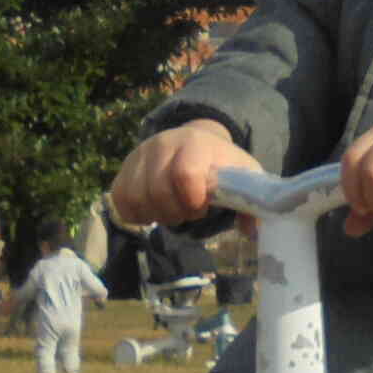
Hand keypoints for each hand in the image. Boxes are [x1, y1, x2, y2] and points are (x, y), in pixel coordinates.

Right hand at [110, 120, 258, 228]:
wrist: (197, 142)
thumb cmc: (221, 165)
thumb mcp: (244, 177)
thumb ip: (251, 202)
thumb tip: (251, 230)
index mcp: (195, 143)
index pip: (185, 174)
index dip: (194, 200)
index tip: (203, 205)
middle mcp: (162, 144)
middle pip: (158, 191)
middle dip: (176, 212)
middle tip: (189, 211)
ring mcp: (139, 155)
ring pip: (136, 197)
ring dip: (156, 214)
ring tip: (172, 210)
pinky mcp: (123, 170)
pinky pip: (120, 201)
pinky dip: (137, 214)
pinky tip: (154, 210)